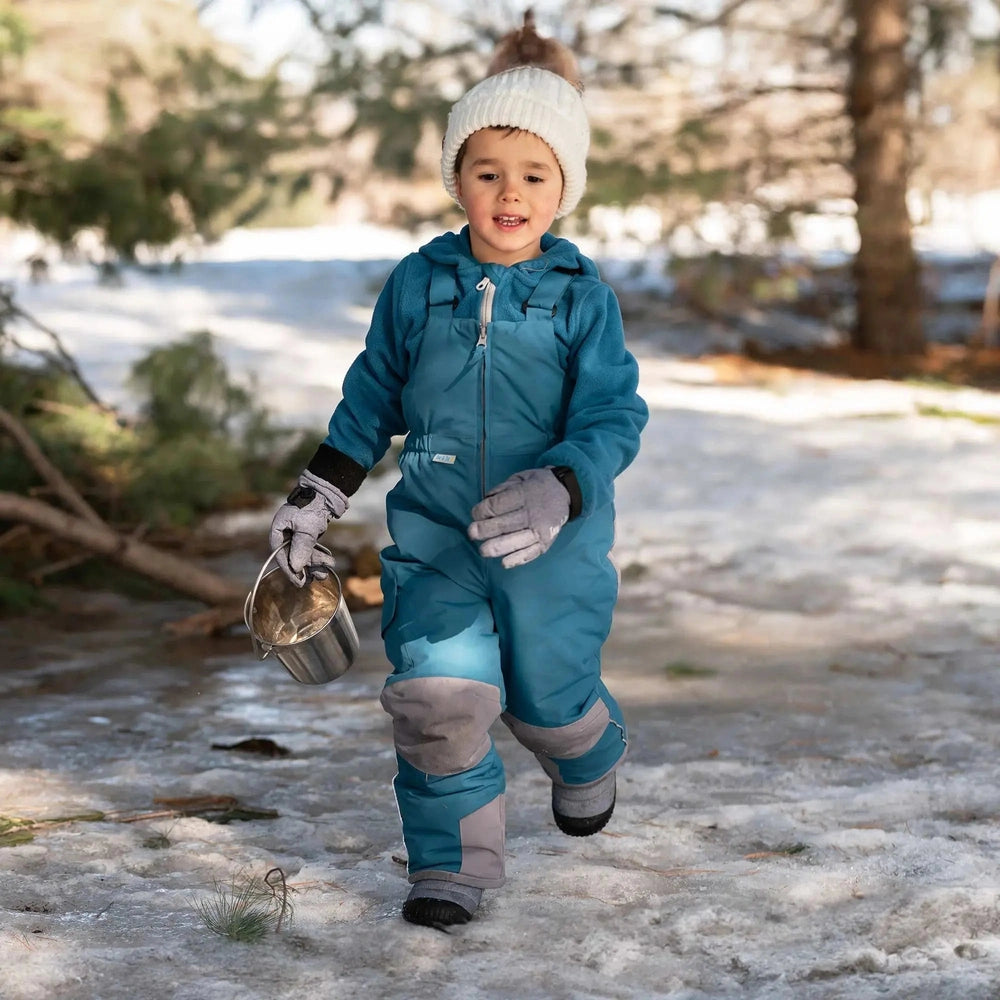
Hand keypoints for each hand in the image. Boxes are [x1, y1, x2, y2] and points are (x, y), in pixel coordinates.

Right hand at [268, 470, 348, 585]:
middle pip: (293, 556)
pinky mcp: (308, 533)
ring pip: (304, 553)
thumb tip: (296, 568)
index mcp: (278, 529)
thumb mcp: (307, 529)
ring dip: (316, 562)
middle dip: (307, 567)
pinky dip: (319, 555)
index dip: (289, 570)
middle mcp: (285, 532)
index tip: (299, 582)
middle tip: (317, 577)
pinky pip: (311, 548)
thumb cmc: (313, 506)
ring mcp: (297, 533)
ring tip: (328, 567)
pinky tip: (329, 561)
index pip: (279, 555)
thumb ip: (301, 548)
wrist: (327, 491)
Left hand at [468, 468, 569, 568]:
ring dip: (496, 548)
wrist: (566, 492)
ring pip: (515, 541)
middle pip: (503, 525)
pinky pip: (531, 553)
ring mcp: (540, 529)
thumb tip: (485, 500)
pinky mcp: (546, 542)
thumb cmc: (537, 485)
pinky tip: (504, 563)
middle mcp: (532, 513)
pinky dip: (517, 559)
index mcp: (524, 494)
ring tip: (483, 551)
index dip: (481, 511)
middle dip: (484, 530)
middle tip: (472, 533)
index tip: (475, 514)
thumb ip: (503, 488)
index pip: (497, 505)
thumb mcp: (520, 477)